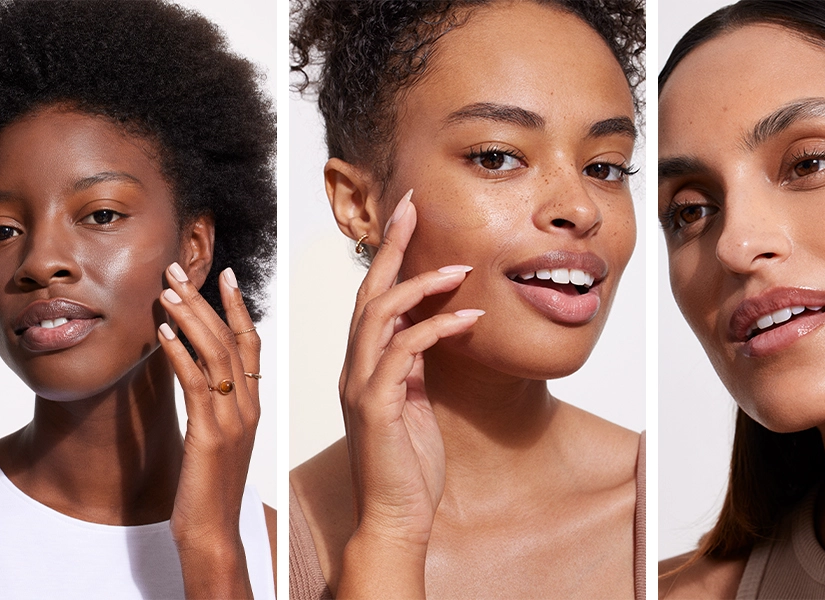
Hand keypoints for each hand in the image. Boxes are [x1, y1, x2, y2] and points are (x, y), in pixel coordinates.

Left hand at [157, 262, 260, 598]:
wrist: (212, 532)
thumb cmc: (208, 489)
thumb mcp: (215, 439)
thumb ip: (211, 406)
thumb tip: (194, 373)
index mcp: (252, 405)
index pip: (250, 344)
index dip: (238, 307)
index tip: (224, 274)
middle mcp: (248, 407)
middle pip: (231, 340)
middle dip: (204, 301)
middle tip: (178, 270)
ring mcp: (233, 420)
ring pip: (215, 355)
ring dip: (189, 319)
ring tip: (165, 291)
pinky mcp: (211, 435)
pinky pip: (197, 385)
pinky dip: (180, 356)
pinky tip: (161, 335)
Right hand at [336, 190, 481, 598]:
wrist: (396, 516)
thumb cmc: (409, 464)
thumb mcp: (416, 403)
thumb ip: (414, 367)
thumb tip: (430, 331)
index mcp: (364, 365)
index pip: (373, 297)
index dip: (389, 255)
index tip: (409, 216)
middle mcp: (355, 368)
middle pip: (369, 292)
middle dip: (393, 247)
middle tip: (416, 208)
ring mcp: (361, 384)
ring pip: (381, 314)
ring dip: (422, 285)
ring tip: (462, 268)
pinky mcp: (376, 405)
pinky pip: (406, 351)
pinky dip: (438, 328)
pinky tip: (470, 319)